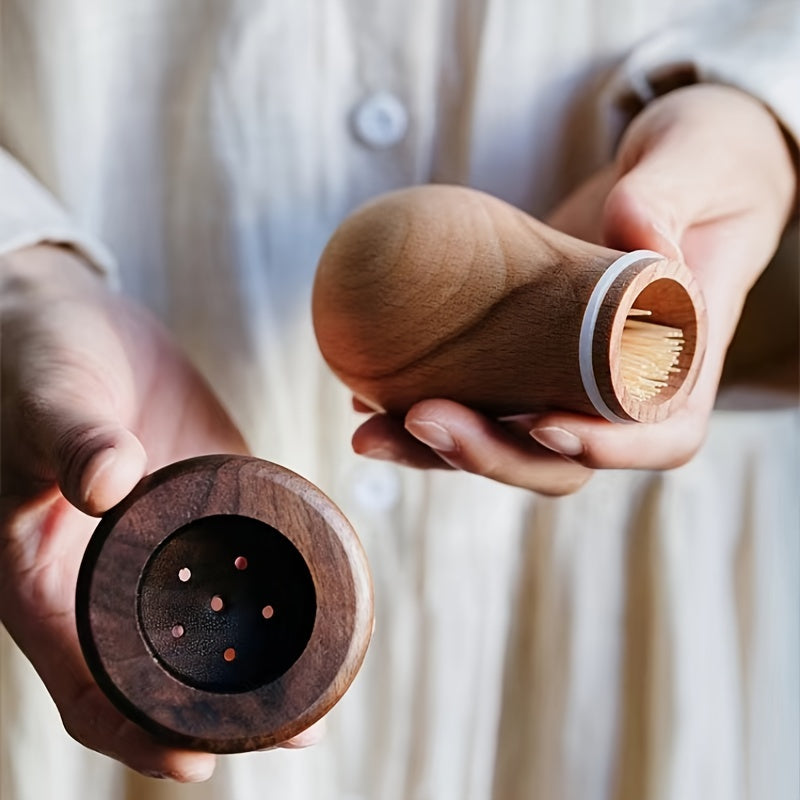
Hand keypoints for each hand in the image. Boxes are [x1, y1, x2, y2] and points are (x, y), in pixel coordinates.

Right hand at [0, 246, 318, 780]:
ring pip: (204, 631)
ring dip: (257, 666)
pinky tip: (319, 604)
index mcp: (45, 581)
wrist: (75, 323)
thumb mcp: (46, 394)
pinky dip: (271, 596)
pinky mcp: (200, 511)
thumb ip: (72, 436)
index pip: (85, 686)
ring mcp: (159, 550)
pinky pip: (237, 567)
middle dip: (219, 714)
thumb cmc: (36, 359)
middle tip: (294, 731)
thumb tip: (108, 479)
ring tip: (322, 690)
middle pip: (158, 676)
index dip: (134, 732)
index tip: (197, 762)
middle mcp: (103, 581)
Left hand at [353, 84, 796, 490]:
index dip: (602, 446)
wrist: (670, 168)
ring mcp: (565, 379)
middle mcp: (621, 389)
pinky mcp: (524, 359)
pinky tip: (367, 391)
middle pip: (558, 458)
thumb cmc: (705, 165)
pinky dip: (419, 409)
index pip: (655, 436)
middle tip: (421, 418)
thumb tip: (635, 236)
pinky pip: (475, 400)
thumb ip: (668, 198)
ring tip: (369, 427)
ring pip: (504, 441)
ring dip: (435, 447)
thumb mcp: (701, 162)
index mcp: (684, 363)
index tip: (540, 423)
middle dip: (489, 454)